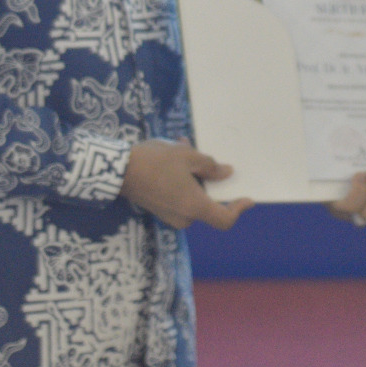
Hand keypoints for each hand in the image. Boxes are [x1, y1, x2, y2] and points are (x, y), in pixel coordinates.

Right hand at [121, 140, 253, 229]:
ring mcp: (169, 215)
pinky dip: (181, 180)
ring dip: (192, 174)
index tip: (248, 199)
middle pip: (206, 202)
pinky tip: (171, 156)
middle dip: (207, 178)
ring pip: (192, 195)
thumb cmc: (156, 162)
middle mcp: (184, 217)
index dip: (238, 210)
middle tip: (201, 153)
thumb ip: (211, 167)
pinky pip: (178, 196)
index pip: (224, 219)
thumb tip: (227, 173)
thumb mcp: (188, 157)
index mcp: (195, 207)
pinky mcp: (159, 209)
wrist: (118, 170)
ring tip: (182, 147)